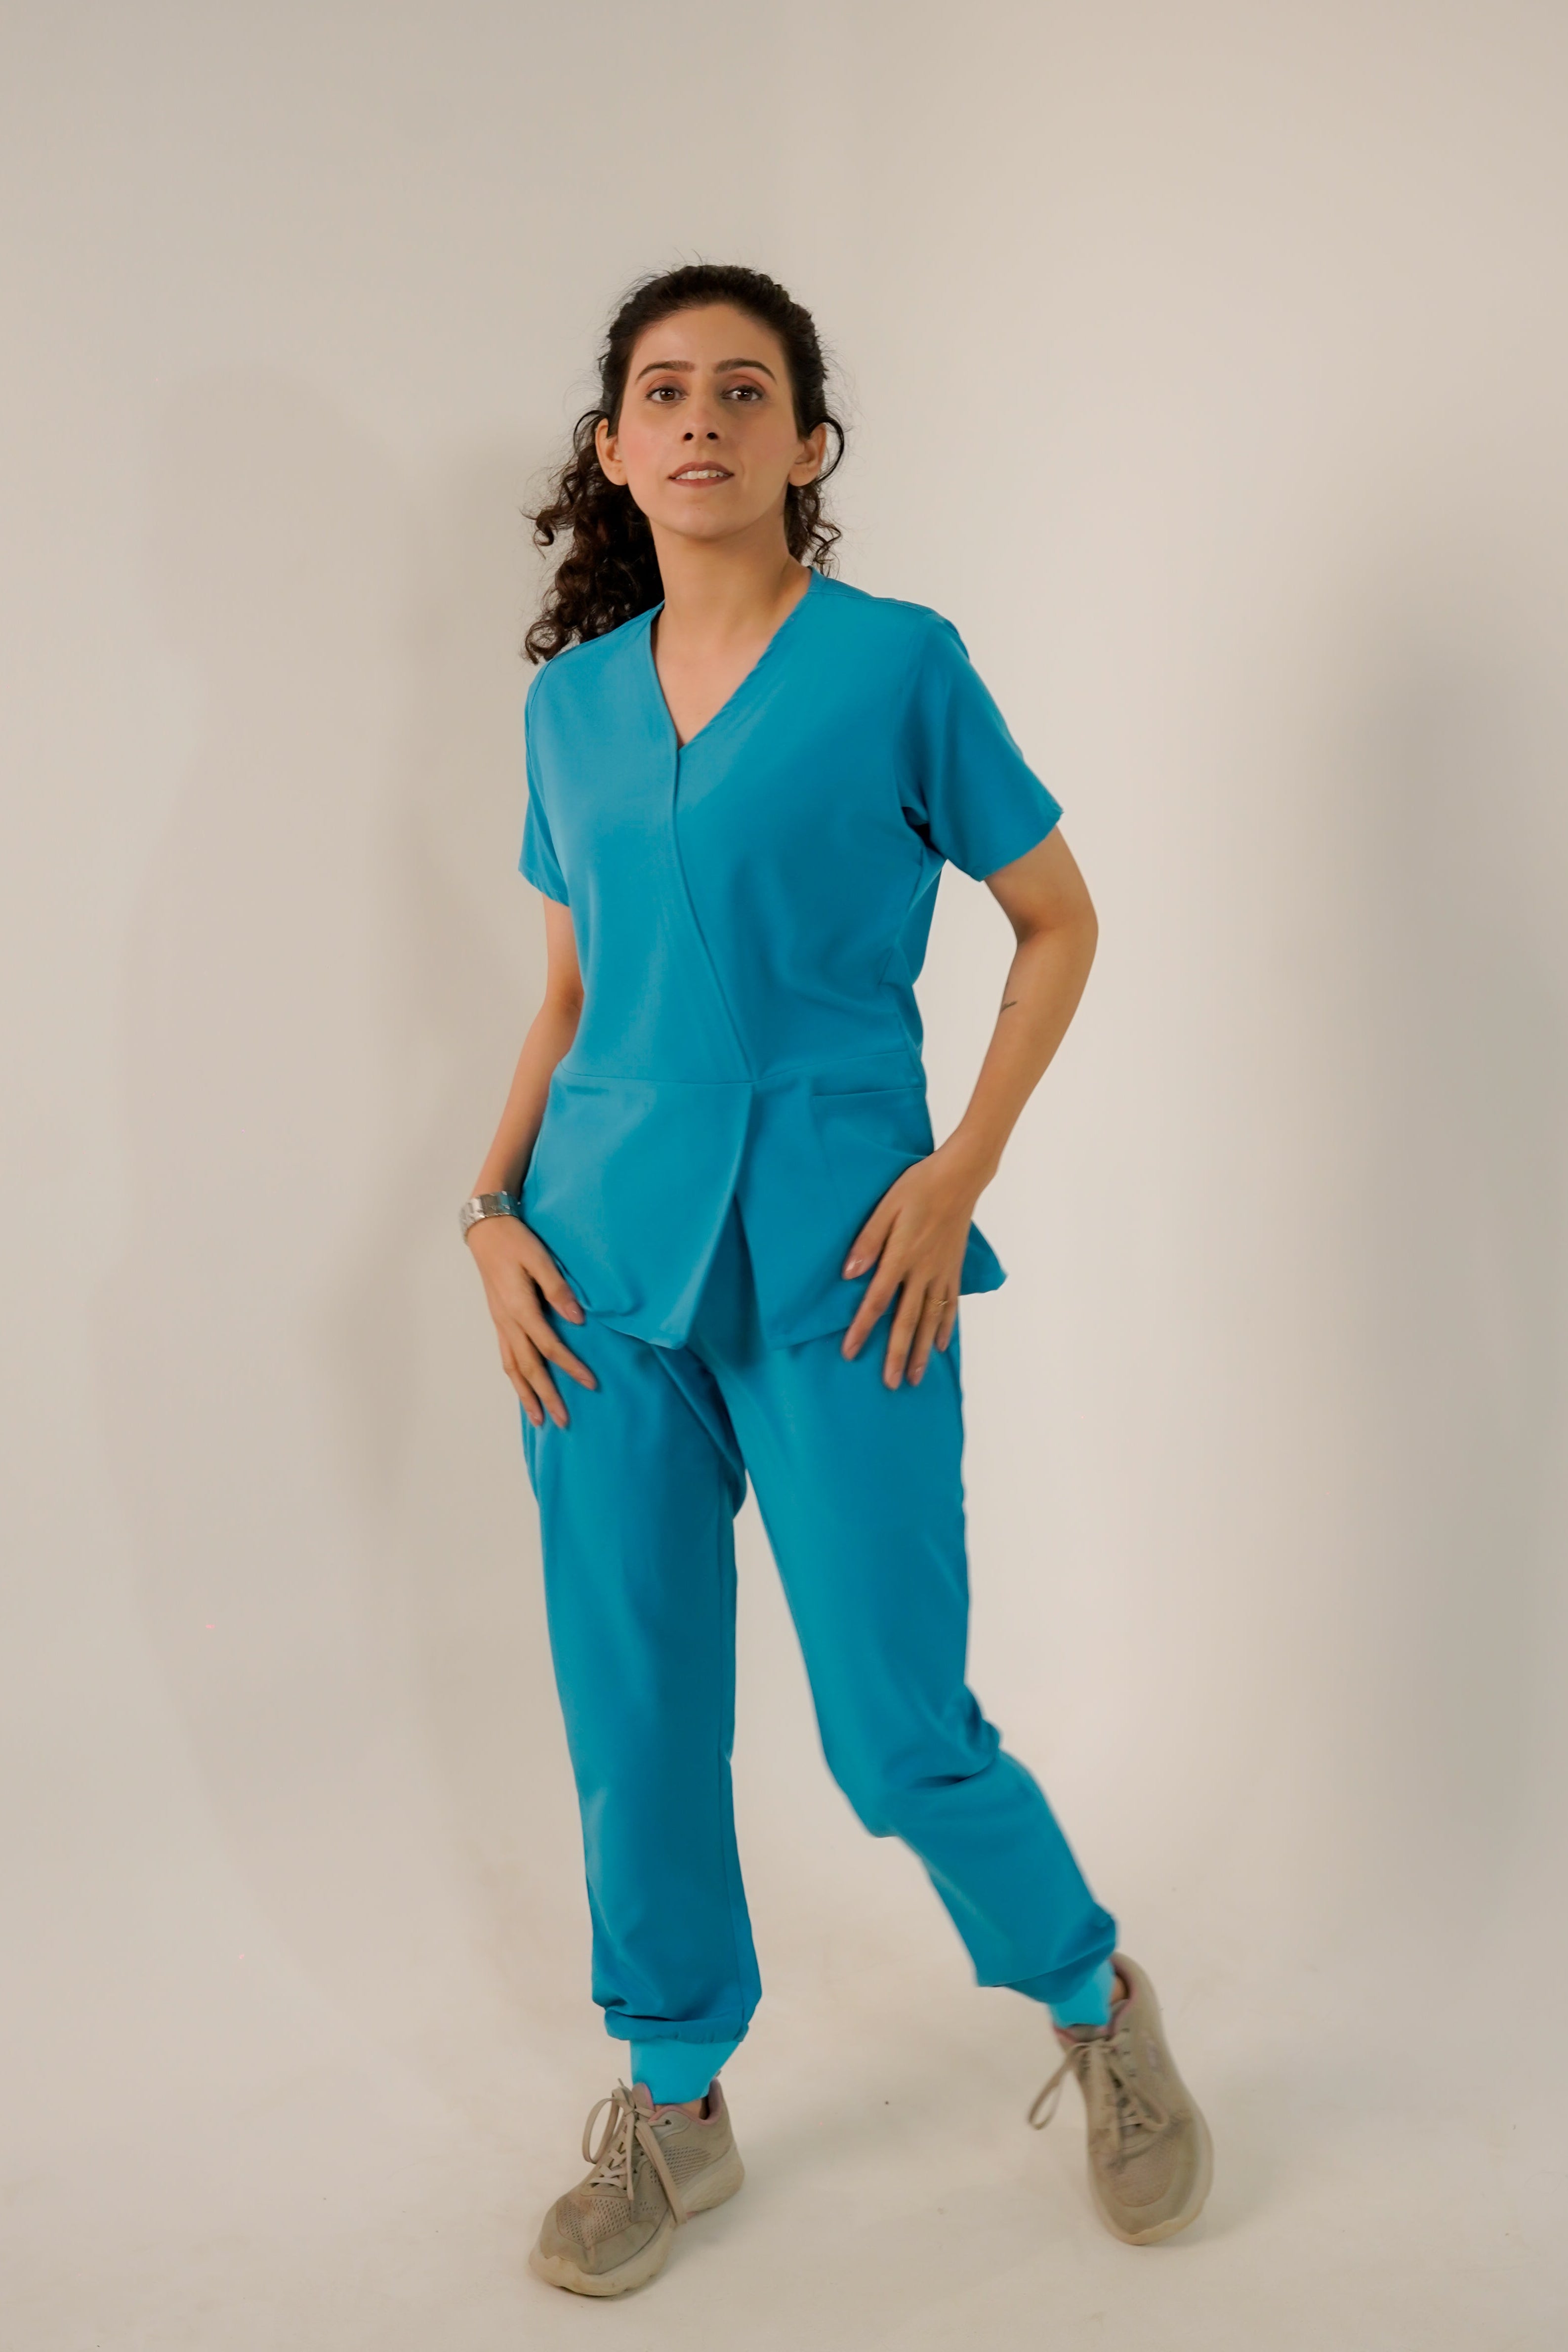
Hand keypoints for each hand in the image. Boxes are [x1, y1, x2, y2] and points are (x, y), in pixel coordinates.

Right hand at [465, 1212, 596, 1427]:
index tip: (591, 1383)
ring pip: (513, 1368)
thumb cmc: (516, 1241)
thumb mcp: (539, 1258)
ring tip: (539, 1419)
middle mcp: (507, 1322)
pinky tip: (524, 1389)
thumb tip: (577, 1318)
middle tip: (563, 1421)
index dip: (570, 1367)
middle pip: (529, 1368)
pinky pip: (507, 1357)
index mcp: (519, 1307)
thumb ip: (557, 1288)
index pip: (549, 1346)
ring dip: (526, 1395)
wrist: (486, 1230)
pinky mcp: (499, 1320)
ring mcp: (500, 1323)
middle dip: (546, 1396)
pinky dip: (516, 1378)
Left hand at [838, 1140, 982, 1386]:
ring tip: (914, 1377)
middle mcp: (923, 1271)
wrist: (960, 1176)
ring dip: (920, 1350)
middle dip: (896, 1354)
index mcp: (901, 1256)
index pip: (878, 1301)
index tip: (850, 1353)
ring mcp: (942, 1273)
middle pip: (907, 1320)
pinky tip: (939, 1347)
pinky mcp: (954, 1269)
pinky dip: (945, 1328)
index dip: (862, 1329)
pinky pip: (950, 1305)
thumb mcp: (886, 1206)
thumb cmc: (918, 1186)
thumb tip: (848, 1274)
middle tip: (890, 1384)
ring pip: (930, 1320)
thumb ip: (868, 1241)